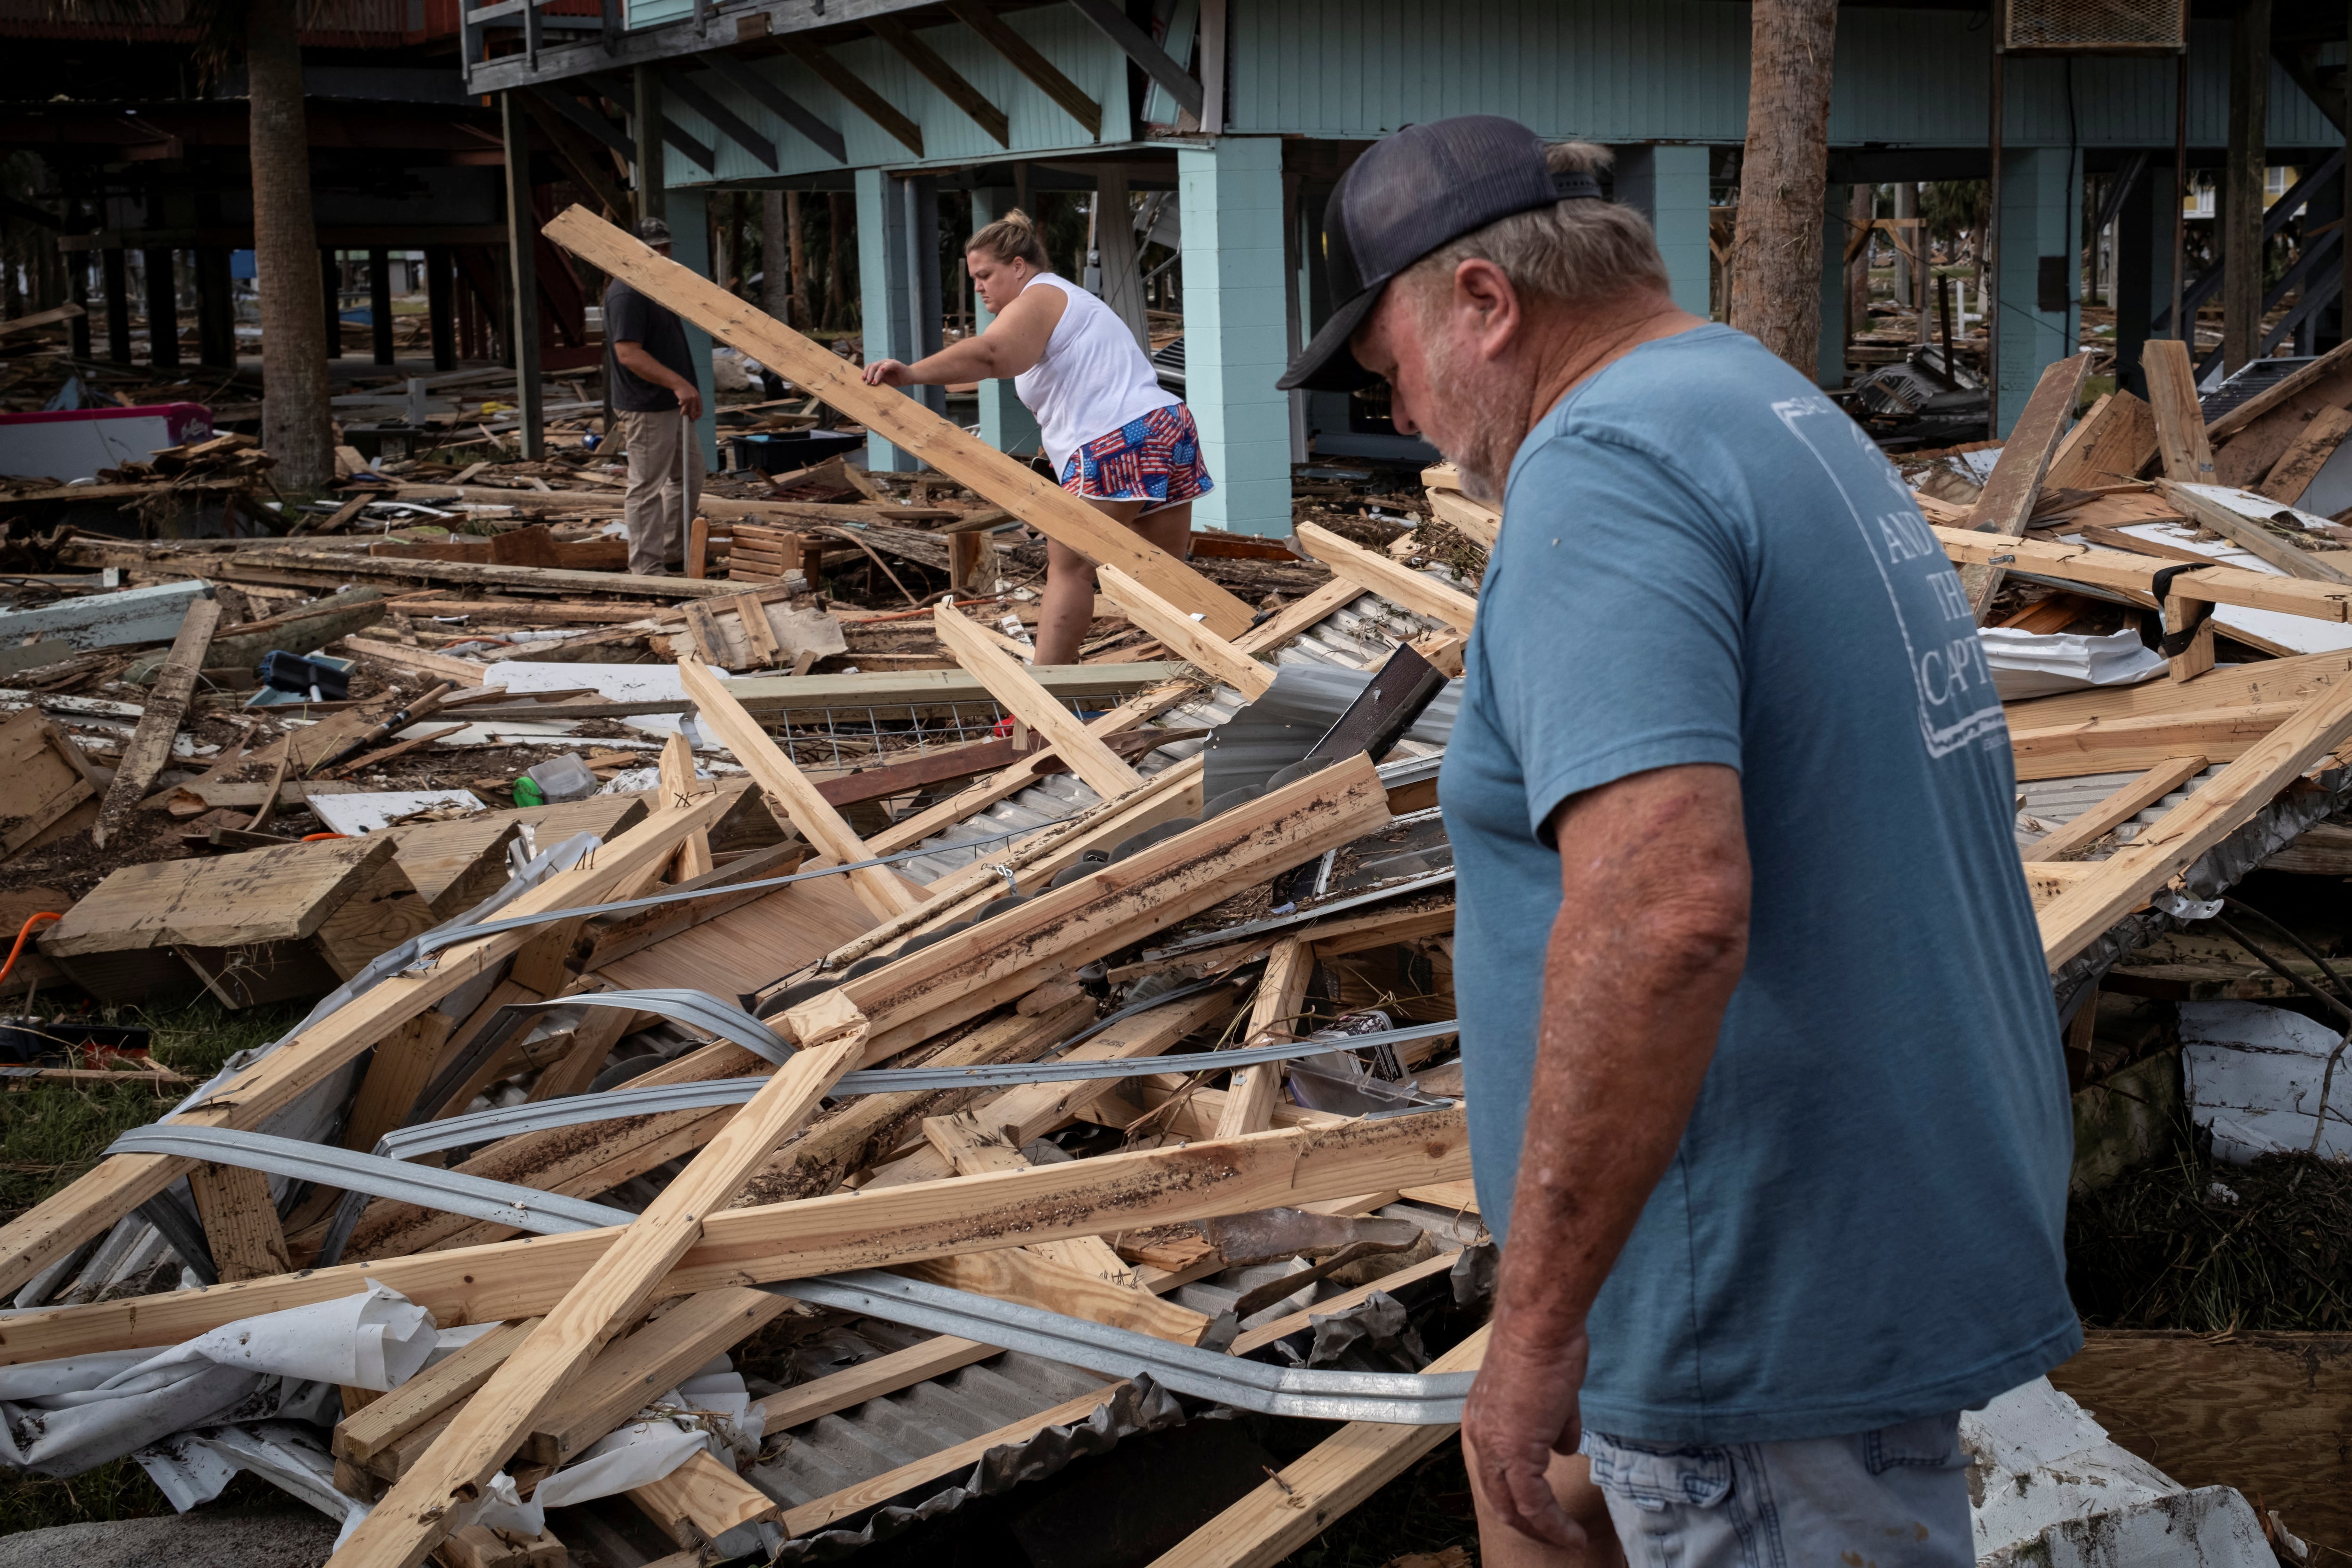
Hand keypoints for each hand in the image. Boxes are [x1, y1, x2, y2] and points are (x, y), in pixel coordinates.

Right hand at [674, 383, 703, 421]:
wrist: (679, 383)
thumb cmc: (685, 390)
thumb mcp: (692, 396)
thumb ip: (694, 404)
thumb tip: (692, 415)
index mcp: (699, 399)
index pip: (700, 410)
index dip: (697, 416)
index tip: (694, 419)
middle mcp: (695, 399)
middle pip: (694, 411)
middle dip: (691, 416)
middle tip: (688, 418)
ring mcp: (690, 398)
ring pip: (687, 409)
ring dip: (684, 412)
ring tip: (682, 413)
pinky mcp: (684, 397)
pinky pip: (681, 405)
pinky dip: (680, 405)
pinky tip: (679, 403)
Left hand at [863, 358, 912, 386]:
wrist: (910, 377)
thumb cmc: (898, 379)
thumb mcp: (886, 381)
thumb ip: (878, 381)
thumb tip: (868, 384)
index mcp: (880, 366)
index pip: (870, 367)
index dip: (865, 372)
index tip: (862, 380)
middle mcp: (883, 362)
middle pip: (872, 365)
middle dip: (868, 374)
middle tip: (866, 382)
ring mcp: (889, 362)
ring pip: (878, 366)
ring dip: (873, 374)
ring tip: (872, 382)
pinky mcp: (895, 363)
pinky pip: (886, 366)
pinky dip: (881, 372)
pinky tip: (878, 378)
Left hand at [1463, 1317, 1591, 1549]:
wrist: (1539, 1329)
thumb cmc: (1545, 1349)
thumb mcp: (1549, 1396)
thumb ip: (1554, 1426)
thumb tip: (1563, 1448)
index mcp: (1482, 1424)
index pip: (1494, 1476)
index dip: (1517, 1499)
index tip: (1542, 1514)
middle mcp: (1480, 1439)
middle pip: (1499, 1499)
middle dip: (1527, 1524)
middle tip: (1553, 1536)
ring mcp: (1495, 1447)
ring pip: (1514, 1507)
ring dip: (1543, 1530)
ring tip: (1567, 1539)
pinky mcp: (1515, 1452)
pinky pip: (1534, 1503)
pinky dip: (1554, 1525)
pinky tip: (1572, 1533)